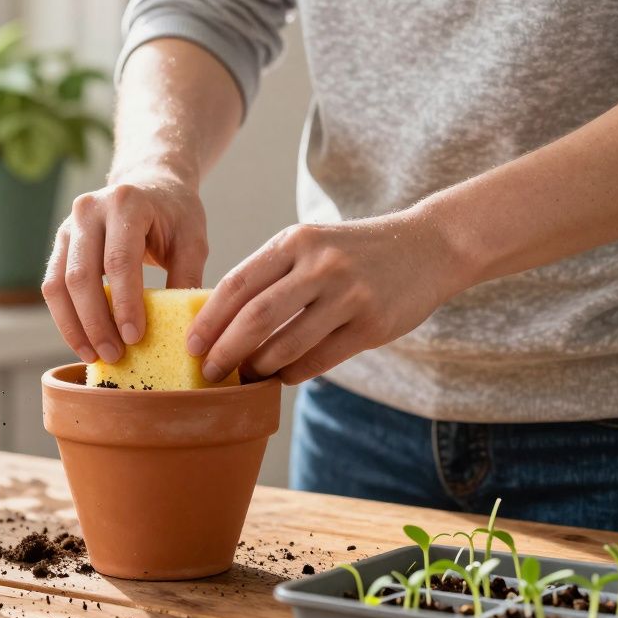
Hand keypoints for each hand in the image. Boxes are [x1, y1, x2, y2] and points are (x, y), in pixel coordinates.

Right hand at [42, 173, 208, 362]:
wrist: (150, 183)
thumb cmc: (175, 214)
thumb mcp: (193, 240)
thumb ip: (187, 279)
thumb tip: (182, 332)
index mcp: (126, 202)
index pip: (119, 260)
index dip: (125, 303)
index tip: (135, 338)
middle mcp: (89, 210)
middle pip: (81, 275)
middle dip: (96, 322)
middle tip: (115, 355)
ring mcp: (68, 225)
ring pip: (58, 284)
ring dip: (74, 326)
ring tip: (94, 355)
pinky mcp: (59, 243)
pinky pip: (52, 286)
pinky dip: (65, 318)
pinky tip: (83, 341)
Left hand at [188, 210, 468, 384]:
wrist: (427, 246)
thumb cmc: (353, 251)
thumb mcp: (310, 244)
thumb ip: (271, 274)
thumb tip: (220, 320)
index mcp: (296, 241)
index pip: (238, 284)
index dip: (209, 319)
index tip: (190, 344)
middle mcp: (320, 265)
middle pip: (256, 317)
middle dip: (225, 350)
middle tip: (208, 372)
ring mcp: (349, 295)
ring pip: (287, 344)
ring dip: (259, 367)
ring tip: (244, 376)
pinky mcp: (373, 324)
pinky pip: (320, 359)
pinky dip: (293, 373)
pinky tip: (282, 376)